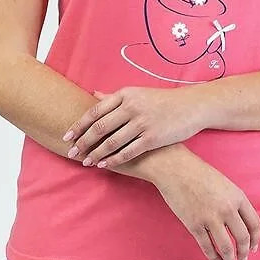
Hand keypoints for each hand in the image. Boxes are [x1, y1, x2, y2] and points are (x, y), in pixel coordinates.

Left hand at [62, 86, 206, 169]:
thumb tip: (93, 95)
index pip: (95, 111)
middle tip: (71, 152)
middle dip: (83, 141)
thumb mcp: (137, 93)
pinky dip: (113, 159)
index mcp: (126, 95)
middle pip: (100, 127)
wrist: (191, 107)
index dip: (79, 125)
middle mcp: (132, 107)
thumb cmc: (162, 101)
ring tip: (85, 161)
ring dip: (96, 153)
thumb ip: (114, 97)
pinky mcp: (152, 138)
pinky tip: (104, 165)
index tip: (67, 135)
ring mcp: (142, 123)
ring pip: (112, 141)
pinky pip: (128, 151)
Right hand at [154, 151, 259, 259]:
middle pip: (243, 238)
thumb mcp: (225, 184)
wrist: (175, 169)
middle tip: (243, 259)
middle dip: (244, 252)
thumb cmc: (199, 174)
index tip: (254, 247)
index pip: (254, 223)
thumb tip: (239, 223)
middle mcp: (227, 209)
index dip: (255, 239)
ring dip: (230, 259)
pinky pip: (207, 247)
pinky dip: (214, 258)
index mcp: (238, 197)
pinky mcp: (194, 225)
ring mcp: (211, 218)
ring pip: (226, 246)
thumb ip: (234, 202)